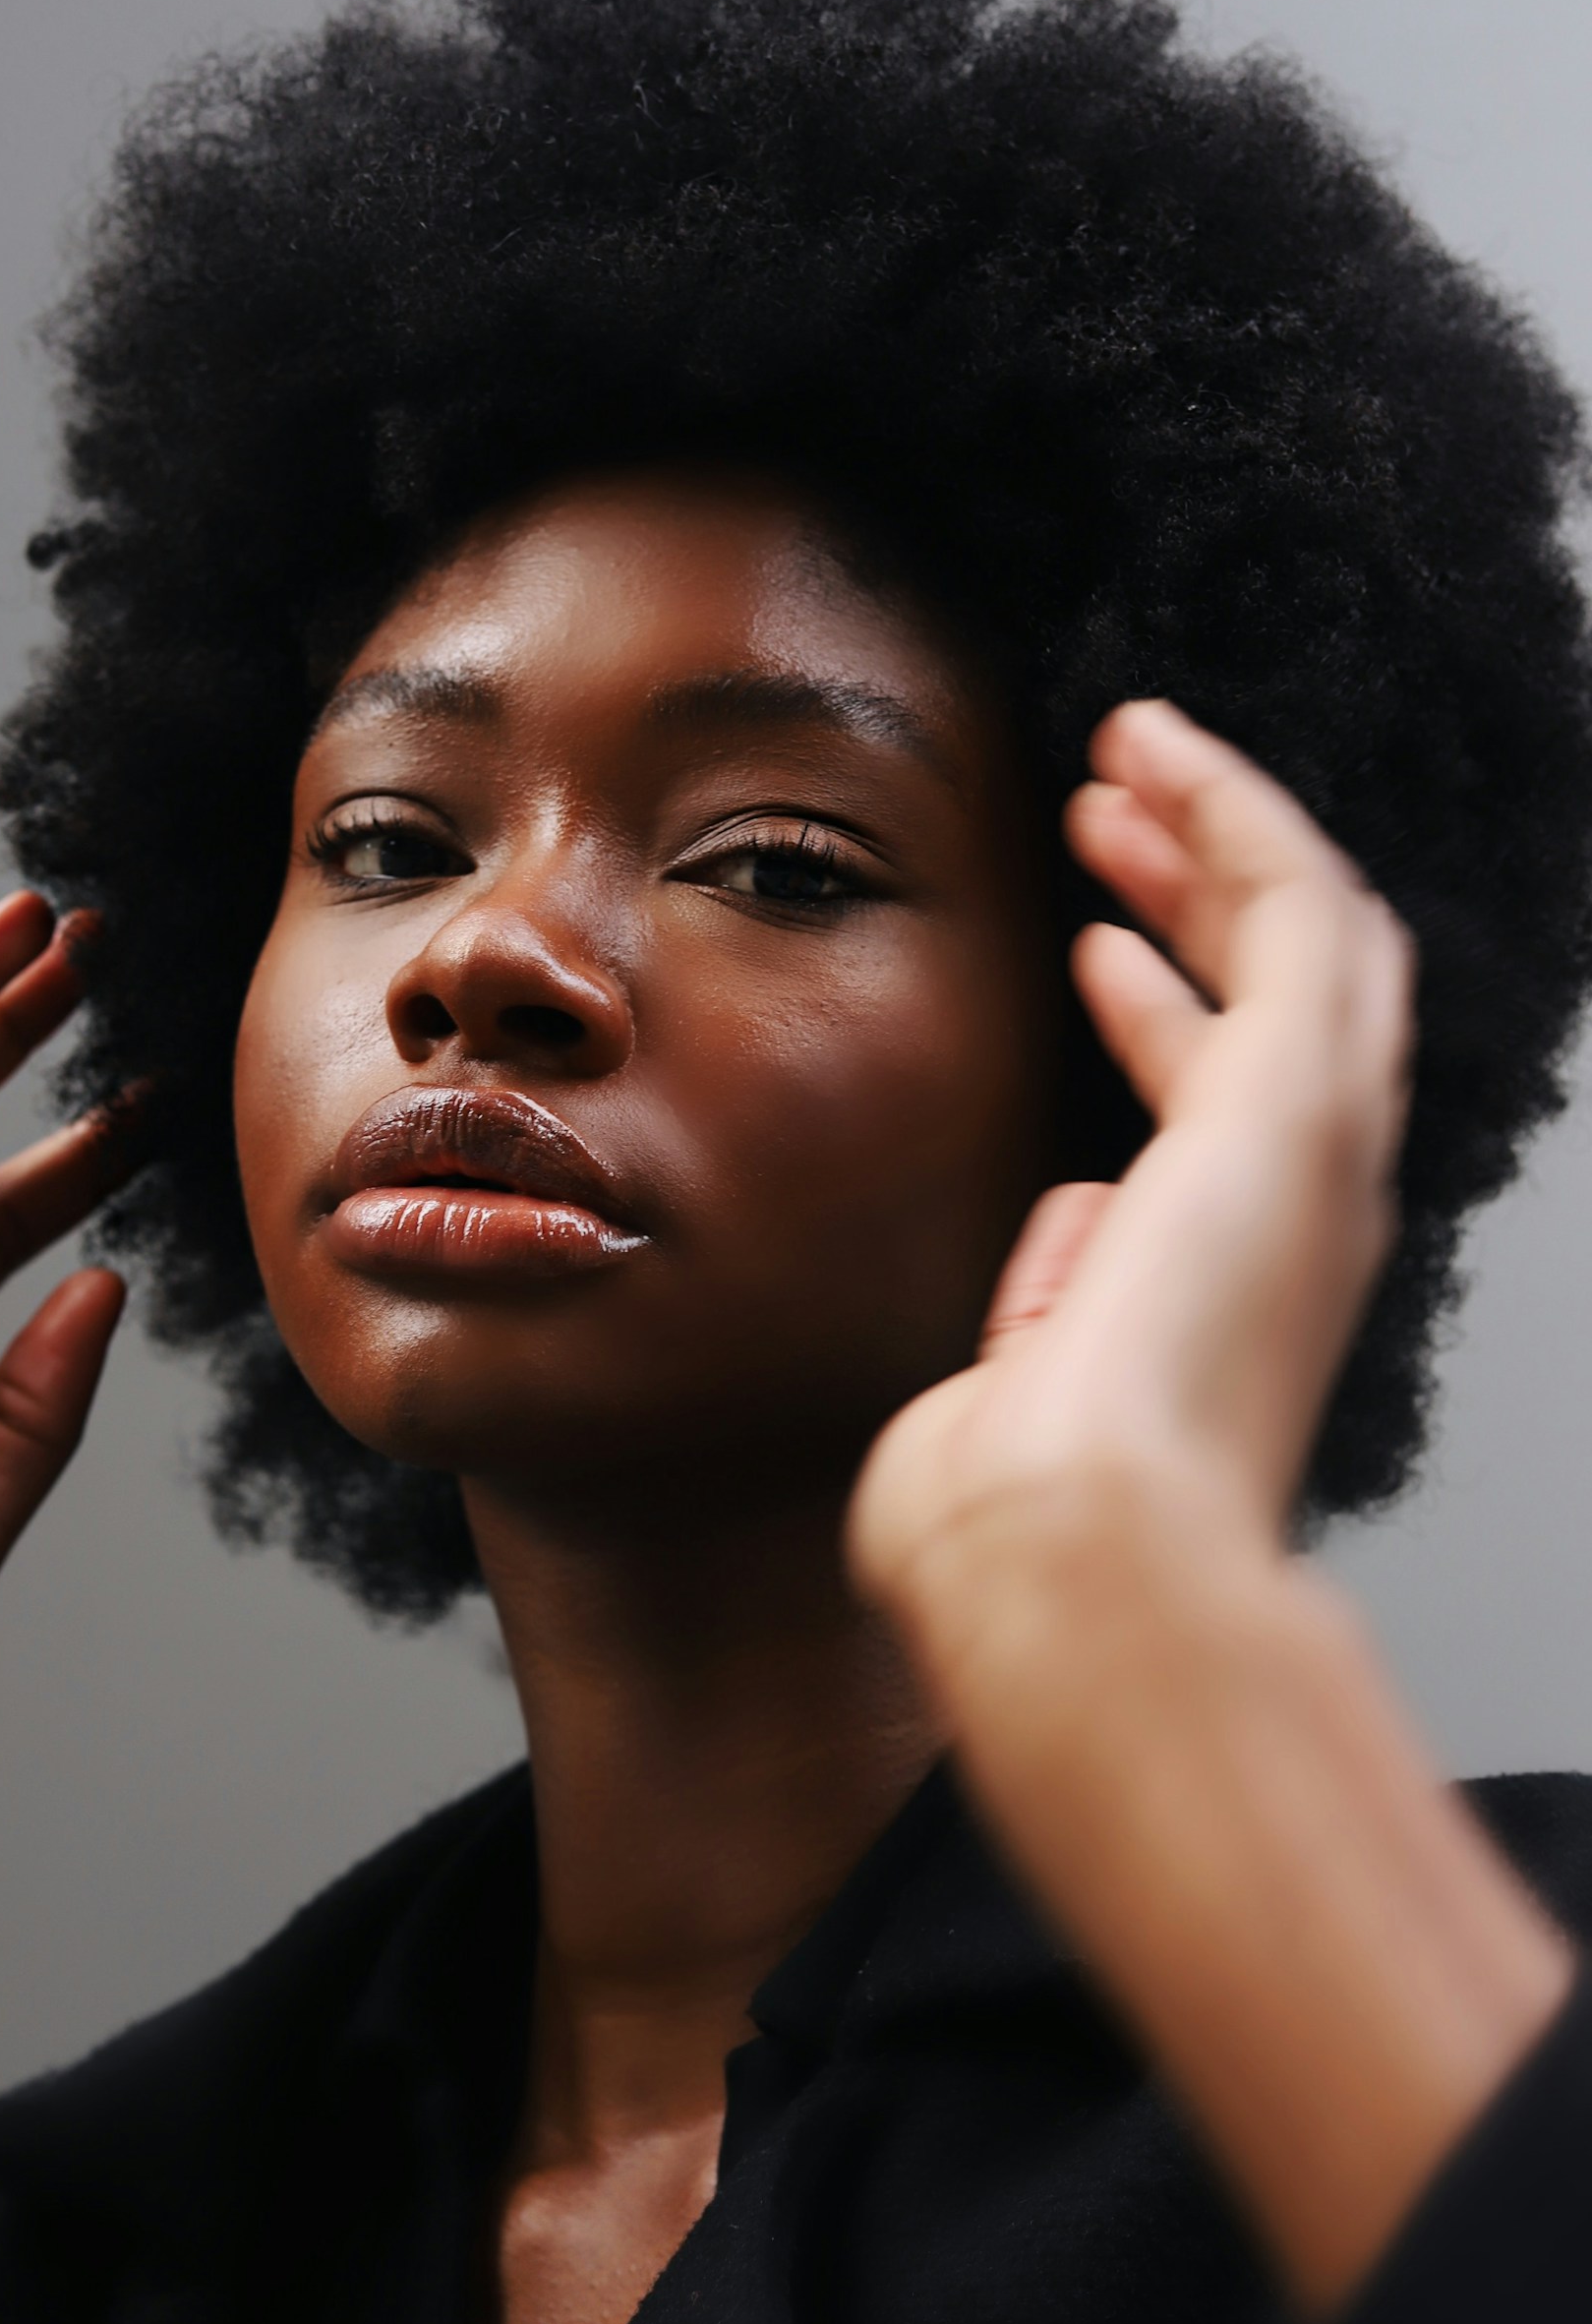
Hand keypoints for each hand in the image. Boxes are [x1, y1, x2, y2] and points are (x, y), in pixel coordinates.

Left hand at [850, 705, 1572, 2310]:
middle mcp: (1299, 1216)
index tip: (1088, 950)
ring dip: (1222, 833)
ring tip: (1129, 756)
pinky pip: (1297, 905)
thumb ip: (1040, 1328)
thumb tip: (1063, 1257)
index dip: (1167, 1016)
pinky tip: (1158, 758)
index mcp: (1231, 1291)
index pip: (1224, 1118)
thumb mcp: (1008, 1411)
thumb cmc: (1014, 1536)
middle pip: (1288, 1003)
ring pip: (1313, 937)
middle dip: (1201, 895)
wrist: (1072, 1566)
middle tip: (1108, 814)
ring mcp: (1313, 1156)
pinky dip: (1234, 815)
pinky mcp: (1297, 1102)